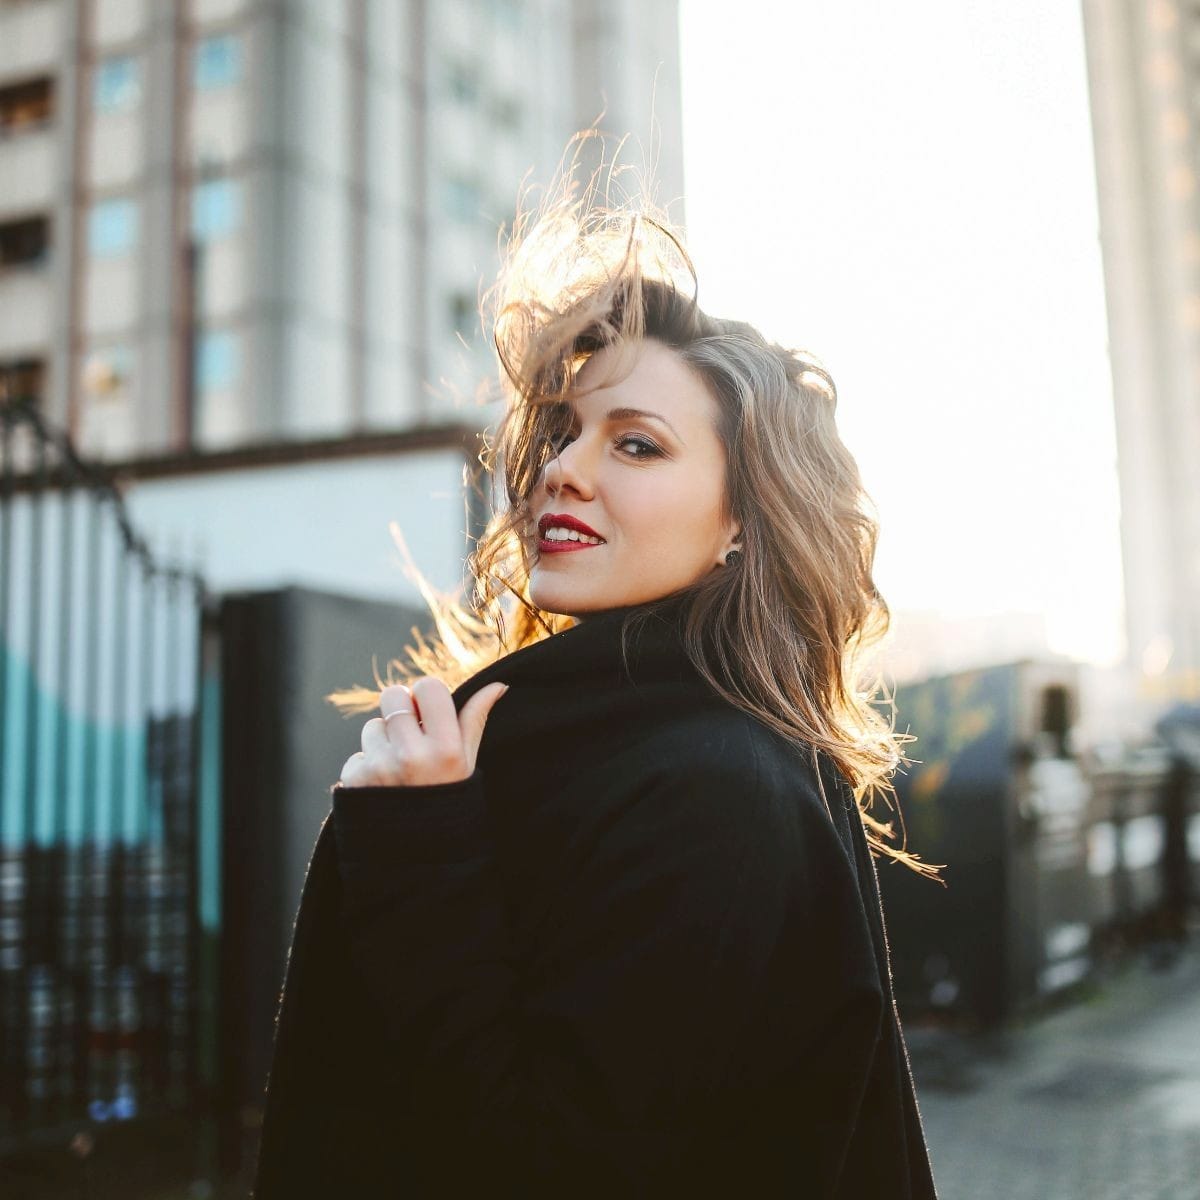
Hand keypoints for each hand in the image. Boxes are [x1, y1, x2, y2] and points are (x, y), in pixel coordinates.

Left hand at [337, 678, 508, 788]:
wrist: (419, 858)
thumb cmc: (449, 802)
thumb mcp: (468, 764)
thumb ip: (475, 720)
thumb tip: (497, 685)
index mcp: (446, 748)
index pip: (428, 687)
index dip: (427, 695)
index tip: (429, 712)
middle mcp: (412, 754)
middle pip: (393, 696)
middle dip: (401, 709)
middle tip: (411, 733)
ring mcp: (381, 766)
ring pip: (373, 726)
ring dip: (384, 742)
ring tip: (400, 770)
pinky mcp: (355, 779)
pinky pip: (358, 755)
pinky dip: (369, 767)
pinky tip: (384, 788)